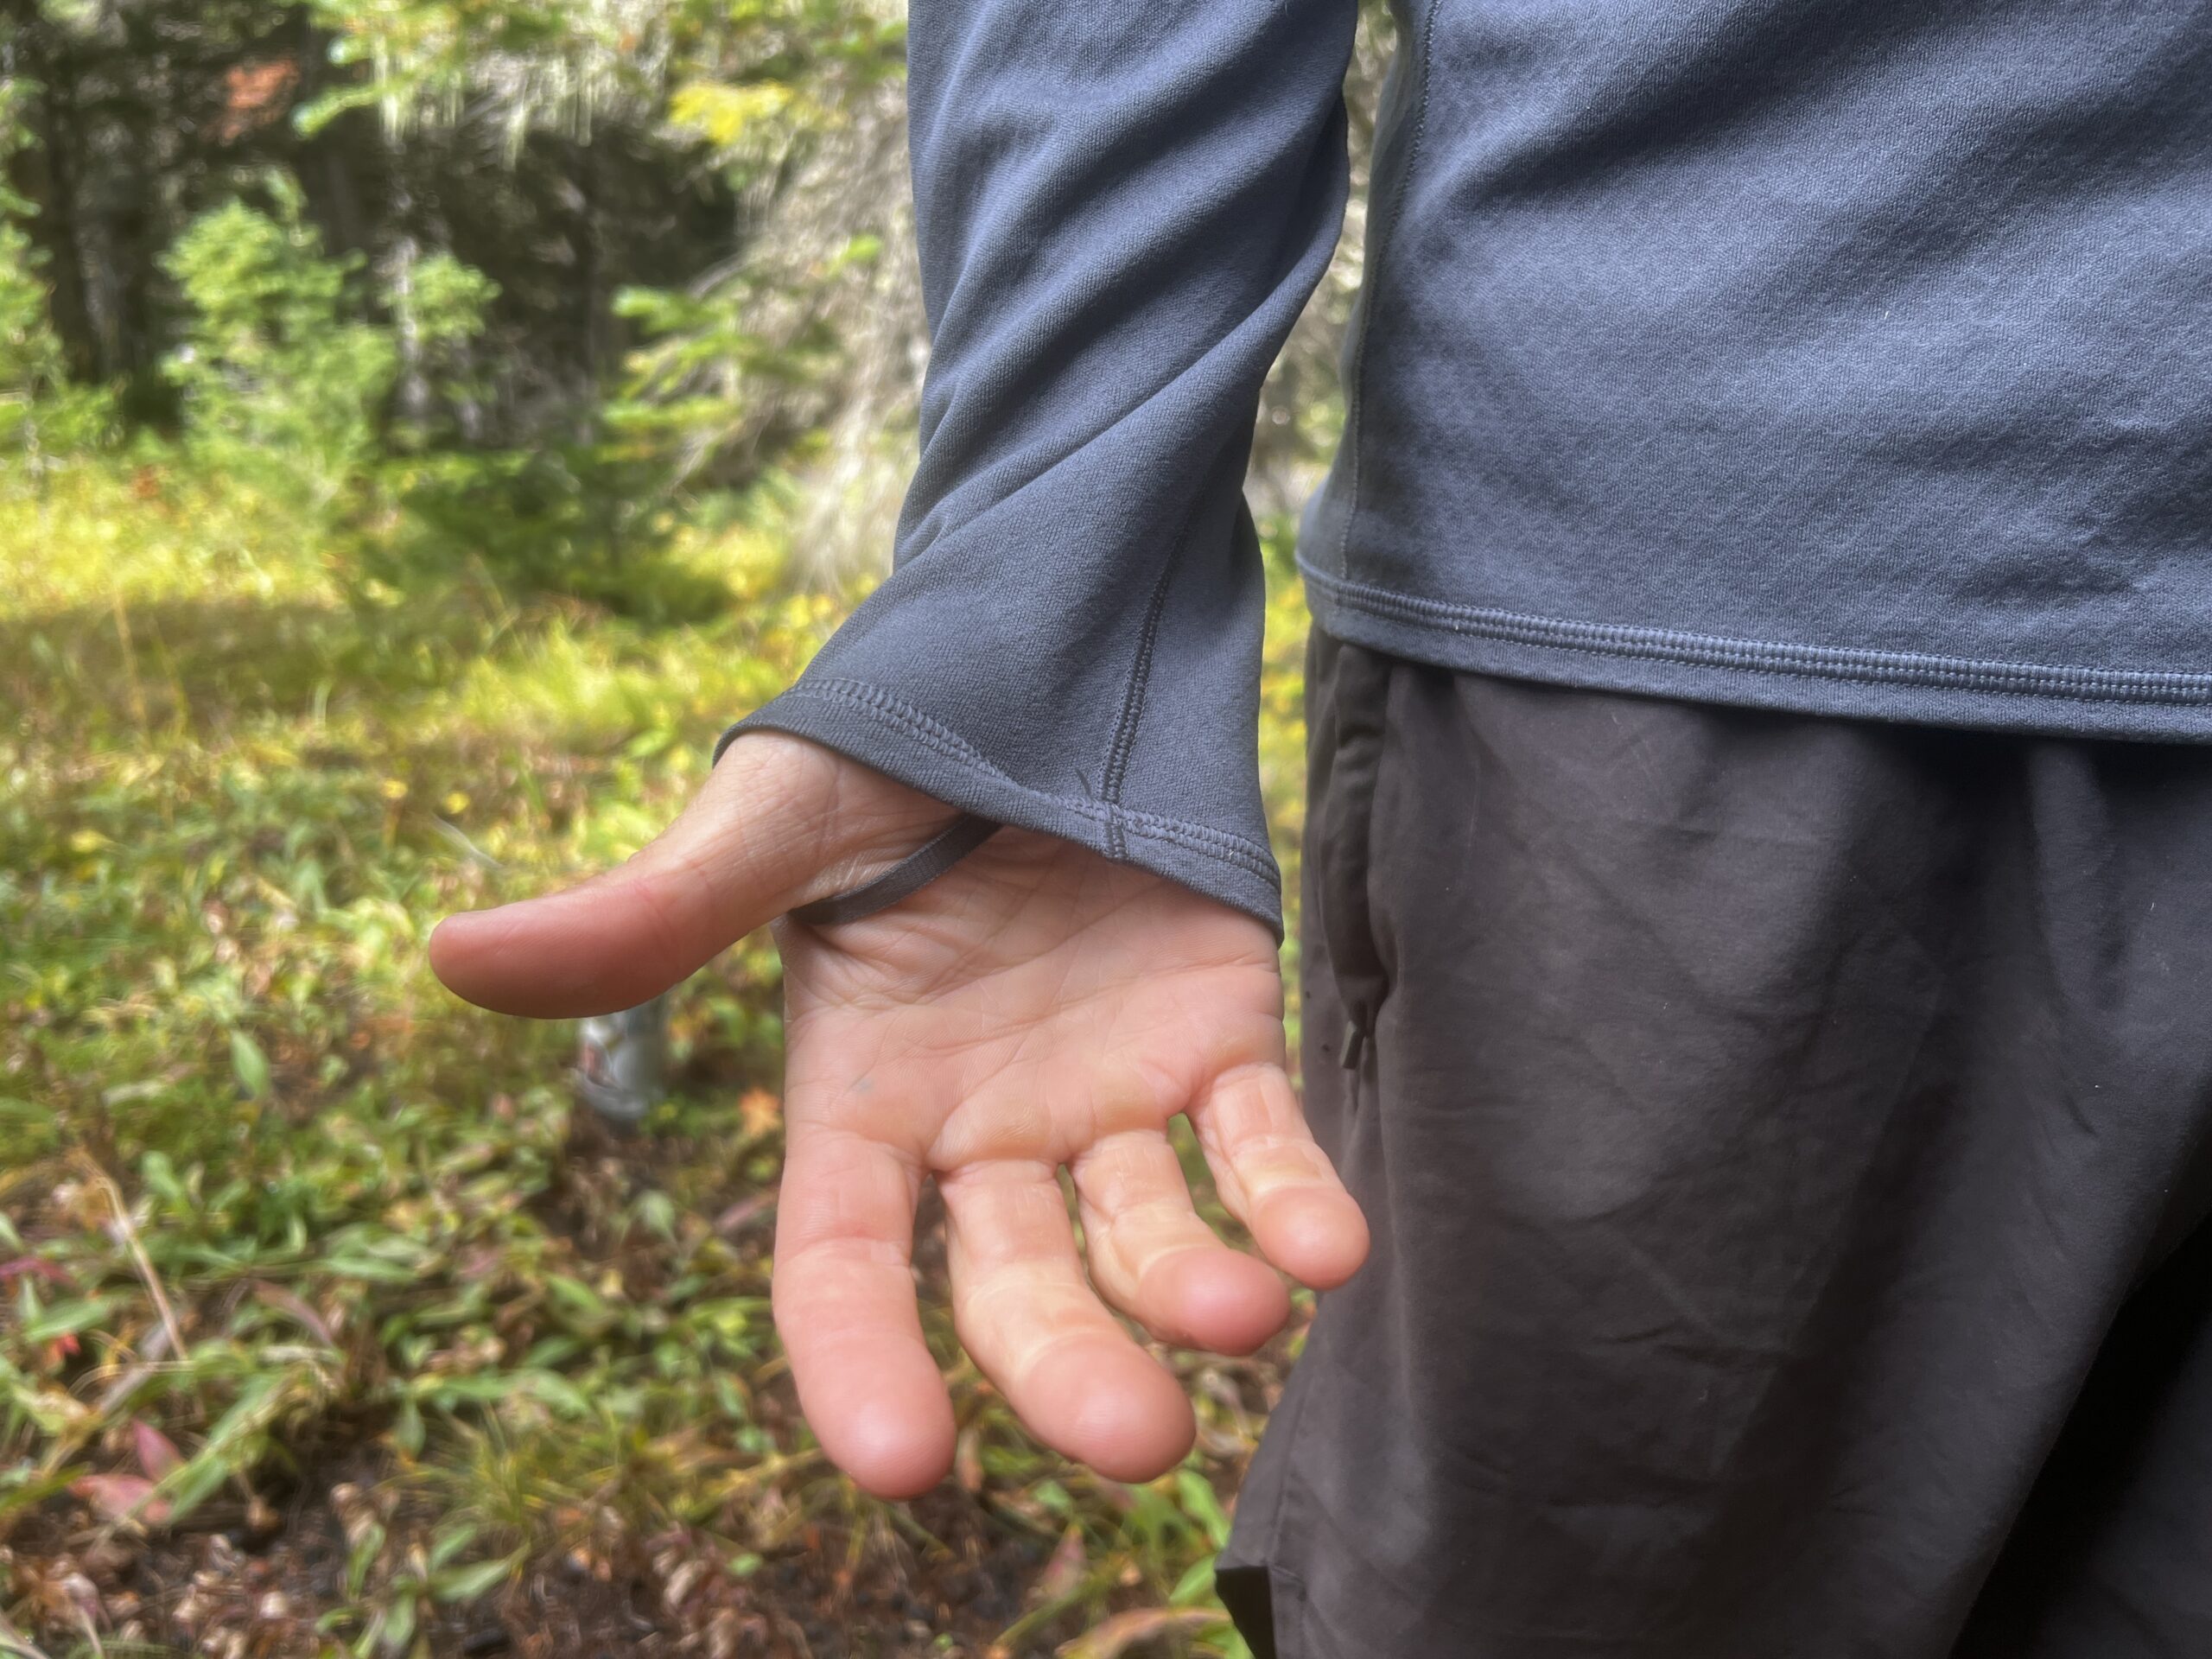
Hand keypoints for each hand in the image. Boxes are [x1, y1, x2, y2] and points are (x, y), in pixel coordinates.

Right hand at [428, 733, 1368, 1496]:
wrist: (1030, 673)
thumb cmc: (877, 760)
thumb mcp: (766, 826)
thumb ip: (648, 914)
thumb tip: (448, 955)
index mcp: (860, 1102)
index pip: (841, 1263)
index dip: (859, 1362)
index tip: (902, 1460)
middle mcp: (983, 1132)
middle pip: (1014, 1280)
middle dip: (1067, 1364)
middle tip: (1135, 1439)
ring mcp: (1104, 1093)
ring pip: (1148, 1226)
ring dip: (1198, 1284)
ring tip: (1251, 1315)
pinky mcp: (1213, 1035)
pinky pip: (1259, 1133)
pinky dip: (1295, 1193)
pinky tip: (1331, 1248)